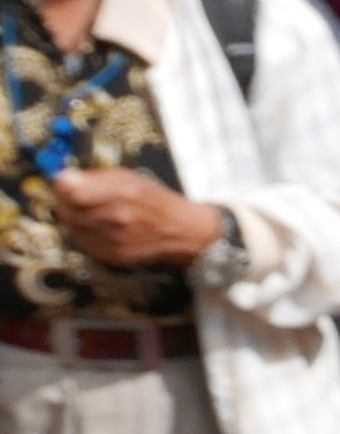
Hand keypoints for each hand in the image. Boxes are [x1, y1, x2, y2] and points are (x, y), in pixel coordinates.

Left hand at [48, 172, 224, 268]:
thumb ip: (95, 177)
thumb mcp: (129, 177)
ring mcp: (116, 240)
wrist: (183, 231)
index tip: (66, 184)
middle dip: (66, 202)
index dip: (63, 186)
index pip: (70, 191)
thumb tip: (62, 179)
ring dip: (74, 219)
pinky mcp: (115, 256)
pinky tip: (95, 227)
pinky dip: (83, 234)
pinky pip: (83, 243)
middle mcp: (119, 218)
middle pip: (68, 210)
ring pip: (73, 228)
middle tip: (75, 198)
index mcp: (123, 192)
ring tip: (87, 212)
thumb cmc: (155, 200)